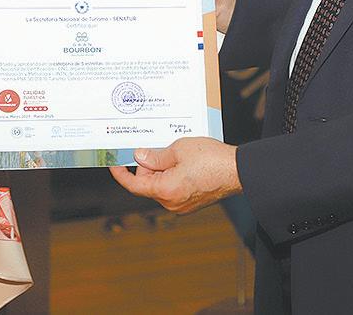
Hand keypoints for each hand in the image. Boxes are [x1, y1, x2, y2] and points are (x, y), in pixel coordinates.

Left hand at [108, 137, 240, 214]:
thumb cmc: (211, 159)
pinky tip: (183, 162)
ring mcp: (182, 205)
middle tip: (157, 147)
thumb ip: (155, 155)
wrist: (238, 170)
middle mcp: (172, 203)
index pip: (135, 185)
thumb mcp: (178, 149)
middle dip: (149, 165)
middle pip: (148, 183)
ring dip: (162, 169)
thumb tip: (140, 157)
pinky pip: (173, 188)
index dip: (121, 174)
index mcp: (165, 191)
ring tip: (176, 152)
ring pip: (161, 185)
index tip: (114, 164)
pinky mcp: (191, 202)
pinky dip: (172, 175)